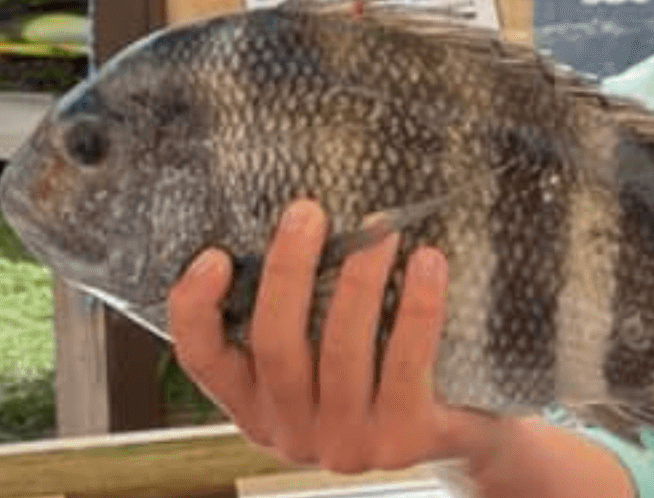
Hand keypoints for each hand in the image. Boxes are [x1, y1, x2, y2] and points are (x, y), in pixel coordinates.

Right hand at [167, 200, 505, 473]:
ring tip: (382, 231)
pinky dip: (417, 309)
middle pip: (275, 345)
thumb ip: (304, 311)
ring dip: (359, 282)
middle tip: (308, 212)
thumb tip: (298, 221)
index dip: (196, 309)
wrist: (457, 435)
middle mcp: (293, 431)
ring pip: (342, 352)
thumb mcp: (329, 355)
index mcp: (258, 405)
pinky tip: (428, 263)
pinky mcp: (403, 441)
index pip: (204, 360)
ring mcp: (347, 442)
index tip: (213, 256)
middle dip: (289, 271)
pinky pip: (405, 365)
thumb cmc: (386, 377)